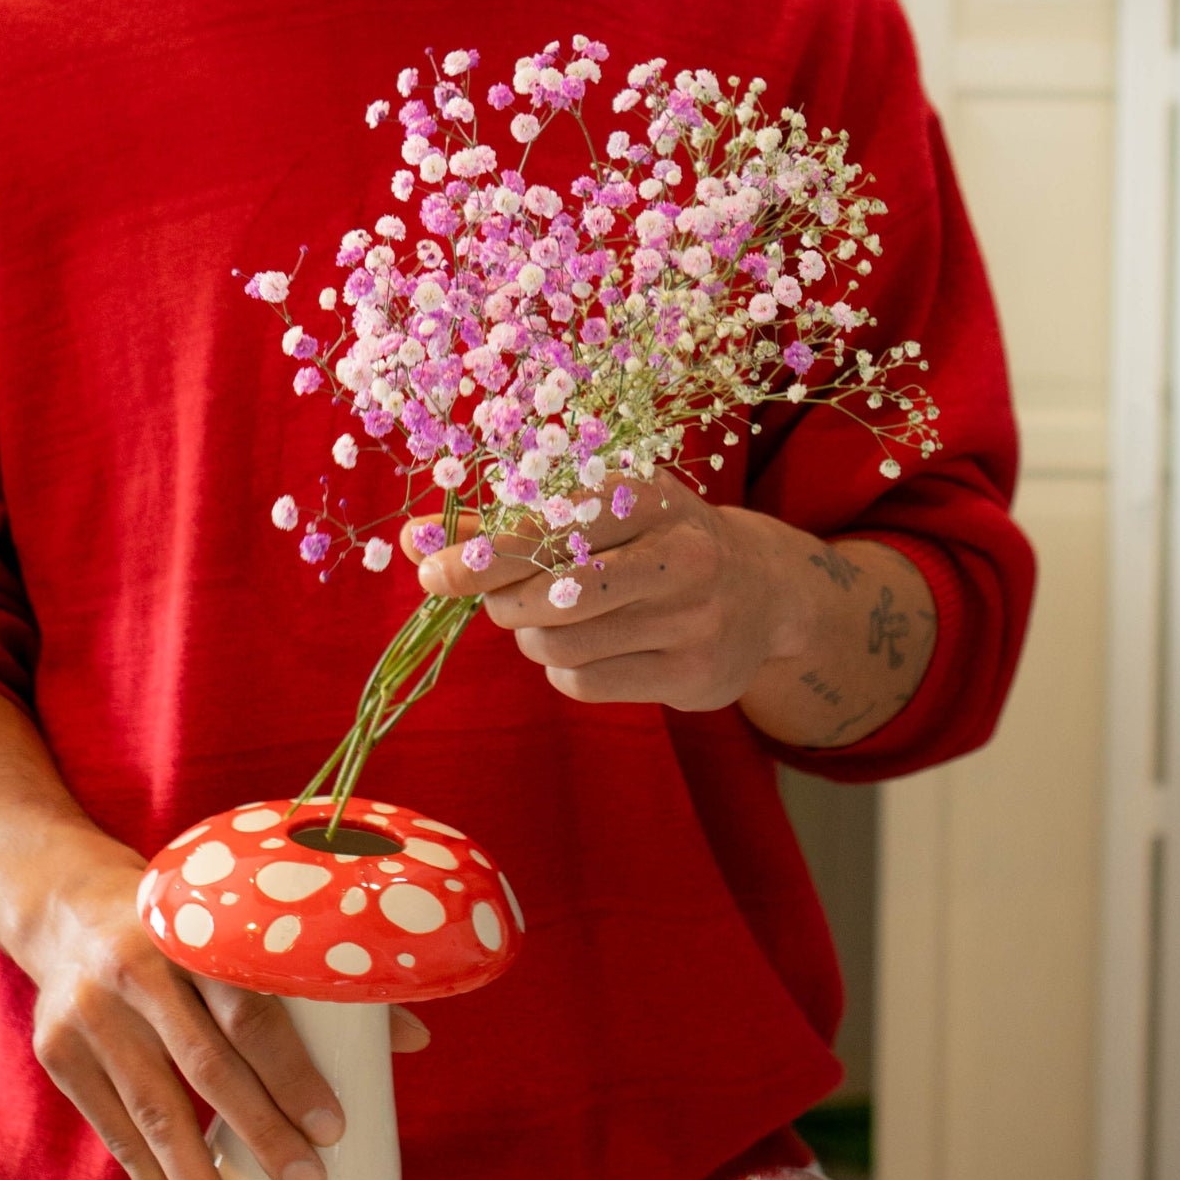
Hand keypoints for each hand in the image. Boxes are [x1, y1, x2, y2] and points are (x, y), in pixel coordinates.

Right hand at [23, 850, 428, 1179]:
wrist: (67, 908)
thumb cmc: (182, 930)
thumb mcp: (235, 933)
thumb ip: (315, 982)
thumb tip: (415, 1038)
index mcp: (193, 934)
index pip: (249, 1009)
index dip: (291, 1072)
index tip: (334, 1129)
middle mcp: (136, 971)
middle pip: (205, 1066)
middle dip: (259, 1134)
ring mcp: (90, 1016)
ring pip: (152, 1113)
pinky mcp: (58, 1055)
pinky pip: (114, 1133)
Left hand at [406, 470, 806, 708]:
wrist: (763, 591)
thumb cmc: (654, 541)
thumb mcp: (597, 514)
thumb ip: (505, 526)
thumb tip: (416, 542)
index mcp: (649, 497)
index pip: (550, 527)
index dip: (483, 553)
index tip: (432, 571)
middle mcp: (679, 555)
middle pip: (554, 592)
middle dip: (504, 602)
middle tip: (499, 603)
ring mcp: (692, 619)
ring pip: (563, 643)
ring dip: (534, 638)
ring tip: (552, 622)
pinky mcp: (693, 675)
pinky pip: (586, 682)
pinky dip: (566, 671)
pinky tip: (588, 649)